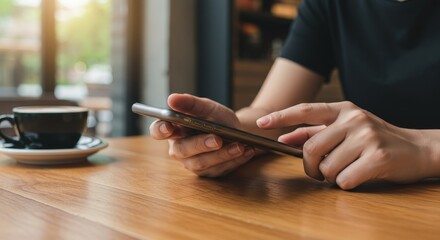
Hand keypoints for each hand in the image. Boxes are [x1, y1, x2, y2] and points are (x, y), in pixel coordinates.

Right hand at [149, 93, 254, 176]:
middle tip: (218, 139)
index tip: (169, 127)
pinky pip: (219, 170)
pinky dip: (235, 160)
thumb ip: (191, 104)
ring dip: (222, 155)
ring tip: (240, 146)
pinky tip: (246, 150)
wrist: (235, 132)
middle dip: (201, 144)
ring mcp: (192, 163)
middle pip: (183, 150)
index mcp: (173, 129)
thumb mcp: (207, 107)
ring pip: (203, 163)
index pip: (158, 131)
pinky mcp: (208, 172)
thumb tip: (172, 99)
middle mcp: (179, 149)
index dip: (161, 130)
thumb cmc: (215, 118)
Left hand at [257, 101, 435, 189]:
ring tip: (345, 170)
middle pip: (311, 149)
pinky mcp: (378, 157)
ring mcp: (367, 137)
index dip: (280, 117)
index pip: (305, 110)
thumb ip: (315, 131)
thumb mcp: (345, 128)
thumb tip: (285, 138)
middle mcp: (354, 119)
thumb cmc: (375, 139)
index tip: (261, 124)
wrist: (417, 149)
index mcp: (343, 109)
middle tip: (318, 172)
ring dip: (331, 176)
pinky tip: (358, 176)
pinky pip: (344, 180)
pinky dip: (346, 184)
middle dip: (310, 167)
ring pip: (327, 167)